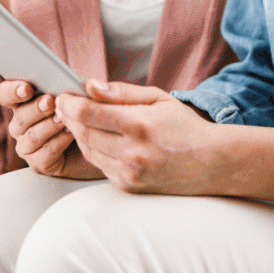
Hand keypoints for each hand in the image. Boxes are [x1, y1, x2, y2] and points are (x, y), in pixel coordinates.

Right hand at [0, 80, 101, 179]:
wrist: (96, 140)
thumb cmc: (82, 111)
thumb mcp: (77, 91)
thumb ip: (69, 81)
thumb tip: (70, 75)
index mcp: (23, 102)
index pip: (4, 94)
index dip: (11, 91)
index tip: (26, 88)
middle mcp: (20, 125)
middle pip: (19, 117)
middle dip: (36, 108)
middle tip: (50, 102)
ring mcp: (27, 146)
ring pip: (32, 136)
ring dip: (50, 125)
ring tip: (64, 118)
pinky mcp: (39, 163)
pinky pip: (45, 152)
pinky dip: (60, 141)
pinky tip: (71, 133)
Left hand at [55, 80, 216, 193]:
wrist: (210, 163)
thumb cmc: (184, 125)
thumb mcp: (158, 98)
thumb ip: (121, 92)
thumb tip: (89, 86)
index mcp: (139, 125)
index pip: (89, 113)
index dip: (69, 103)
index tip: (63, 96)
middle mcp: (132, 153)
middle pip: (83, 134)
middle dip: (70, 118)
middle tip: (67, 106)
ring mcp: (129, 173)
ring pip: (88, 151)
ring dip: (79, 134)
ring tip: (82, 119)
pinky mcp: (127, 186)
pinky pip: (100, 165)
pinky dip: (94, 150)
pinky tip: (101, 138)